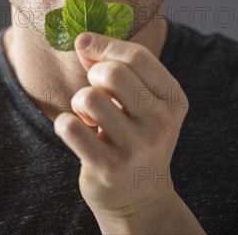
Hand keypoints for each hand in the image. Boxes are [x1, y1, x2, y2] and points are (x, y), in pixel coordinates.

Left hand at [53, 31, 189, 229]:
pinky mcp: (109, 168)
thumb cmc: (136, 133)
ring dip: (79, 101)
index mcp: (173, 99)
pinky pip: (69, 127)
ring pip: (89, 98)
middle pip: (113, 74)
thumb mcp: (140, 99)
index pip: (137, 56)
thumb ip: (115, 65)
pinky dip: (64, 124)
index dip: (105, 44)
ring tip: (89, 116)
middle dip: (94, 74)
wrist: (140, 196)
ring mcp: (136, 148)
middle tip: (95, 90)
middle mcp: (161, 123)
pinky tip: (78, 134)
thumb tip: (83, 40)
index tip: (84, 42)